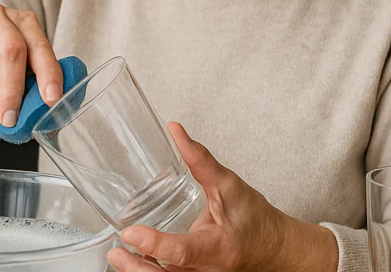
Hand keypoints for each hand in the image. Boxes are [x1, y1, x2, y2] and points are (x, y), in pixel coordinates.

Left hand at [107, 123, 339, 271]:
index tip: (131, 233)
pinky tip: (133, 260)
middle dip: (137, 268)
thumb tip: (176, 131)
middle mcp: (208, 271)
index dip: (156, 245)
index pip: (182, 252)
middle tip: (116, 251)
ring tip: (117, 256)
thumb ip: (200, 160)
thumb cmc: (255, 221)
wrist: (275, 249)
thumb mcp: (230, 186)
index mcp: (218, 248)